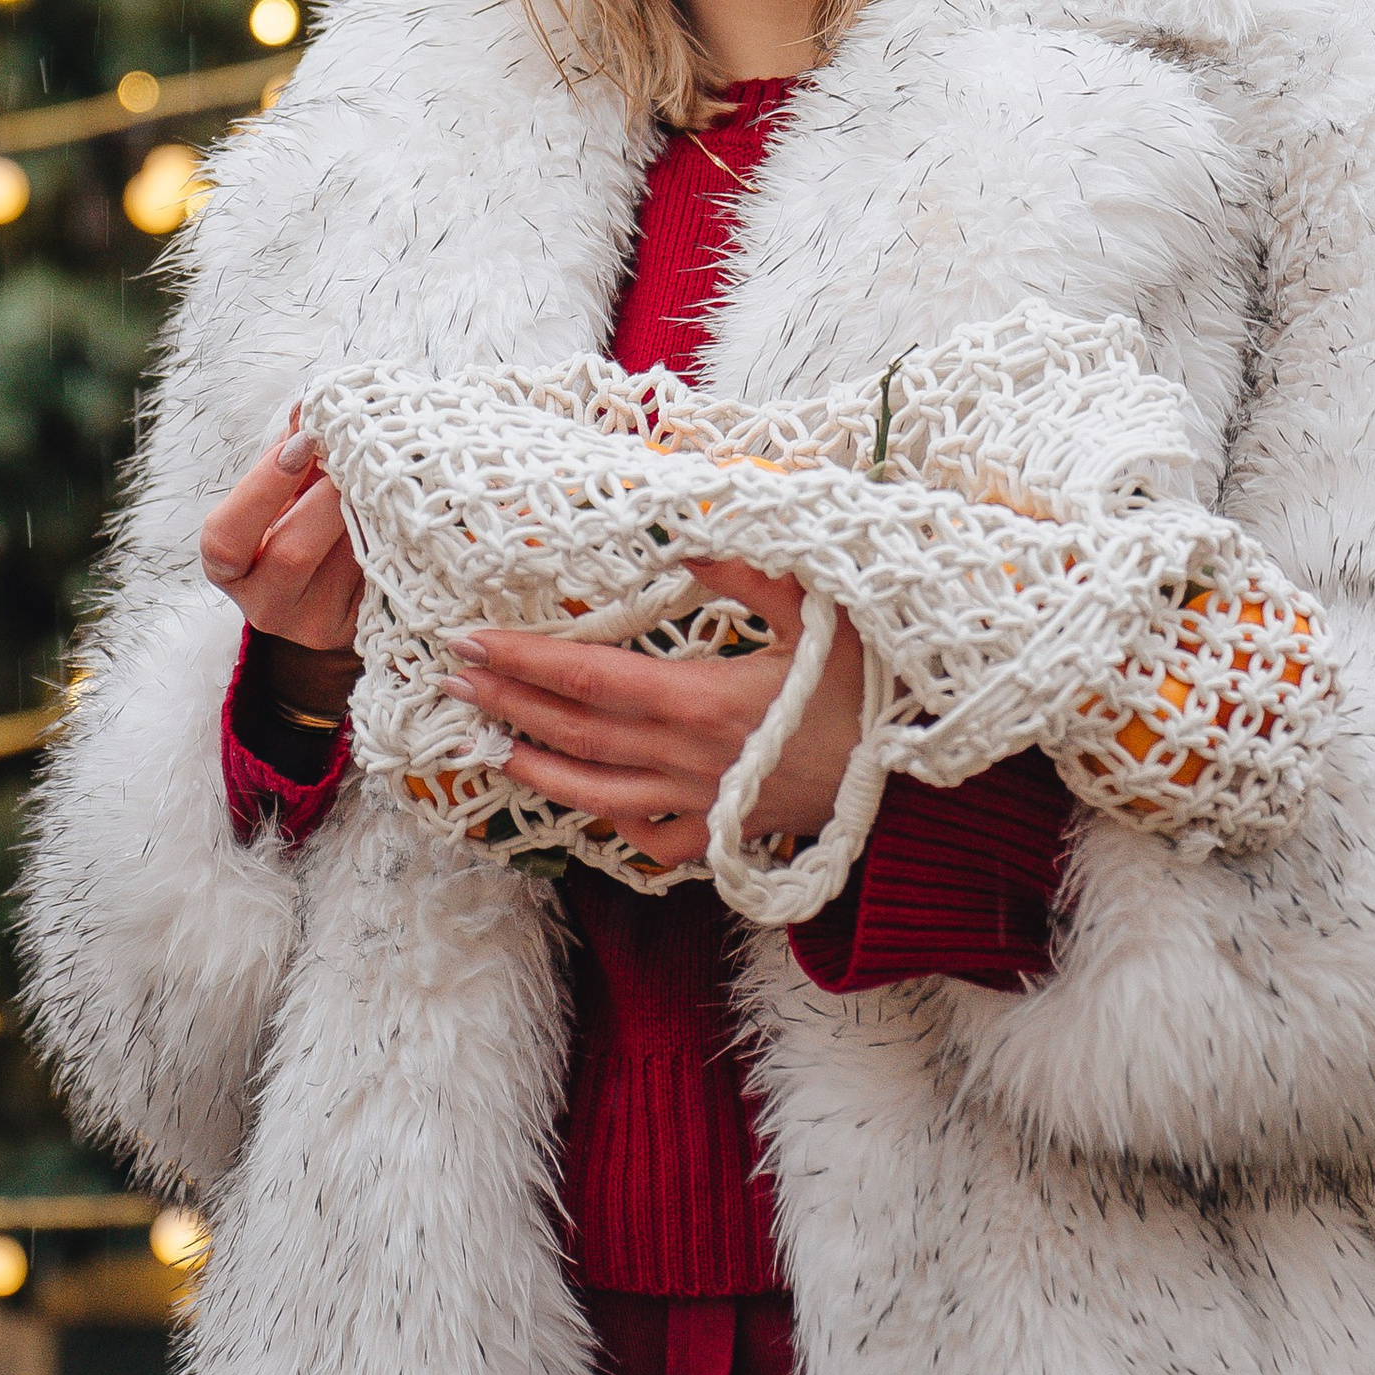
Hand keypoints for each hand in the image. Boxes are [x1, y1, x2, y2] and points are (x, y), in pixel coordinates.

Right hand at [200, 411, 364, 713]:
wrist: (330, 584)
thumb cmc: (298, 520)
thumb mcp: (286, 485)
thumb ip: (293, 445)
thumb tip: (311, 403)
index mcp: (229, 564)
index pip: (225, 537)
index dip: (265, 486)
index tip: (305, 441)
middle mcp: (264, 605)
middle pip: (291, 554)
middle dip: (328, 497)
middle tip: (356, 457)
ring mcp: (314, 624)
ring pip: (343, 565)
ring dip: (365, 512)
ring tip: (381, 479)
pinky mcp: (359, 629)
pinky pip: (380, 577)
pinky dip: (393, 534)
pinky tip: (402, 509)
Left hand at [447, 561, 862, 875]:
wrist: (922, 786)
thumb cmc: (873, 688)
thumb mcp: (817, 611)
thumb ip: (744, 570)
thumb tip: (681, 535)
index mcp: (702, 701)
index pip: (588, 677)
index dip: (524, 659)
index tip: (472, 641)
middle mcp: (688, 760)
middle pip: (576, 733)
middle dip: (508, 704)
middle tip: (451, 681)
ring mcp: (702, 806)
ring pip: (597, 795)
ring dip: (536, 766)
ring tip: (487, 743)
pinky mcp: (724, 837)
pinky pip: (649, 839)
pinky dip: (607, 822)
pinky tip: (581, 805)